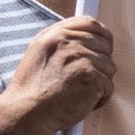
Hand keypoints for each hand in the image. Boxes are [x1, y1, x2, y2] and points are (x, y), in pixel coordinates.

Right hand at [1, 17, 113, 132]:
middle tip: (84, 80)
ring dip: (100, 84)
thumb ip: (62, 41)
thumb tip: (88, 38)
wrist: (25, 111)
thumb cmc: (33, 88)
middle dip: (100, 65)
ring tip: (79, 93)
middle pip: (105, 46)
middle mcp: (68, 42)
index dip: (102, 36)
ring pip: (109, 67)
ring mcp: (81, 58)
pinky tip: (83, 102)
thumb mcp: (39, 52)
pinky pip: (109, 86)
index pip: (90, 23)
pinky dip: (100, 98)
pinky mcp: (91, 76)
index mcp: (55, 34)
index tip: (104, 48)